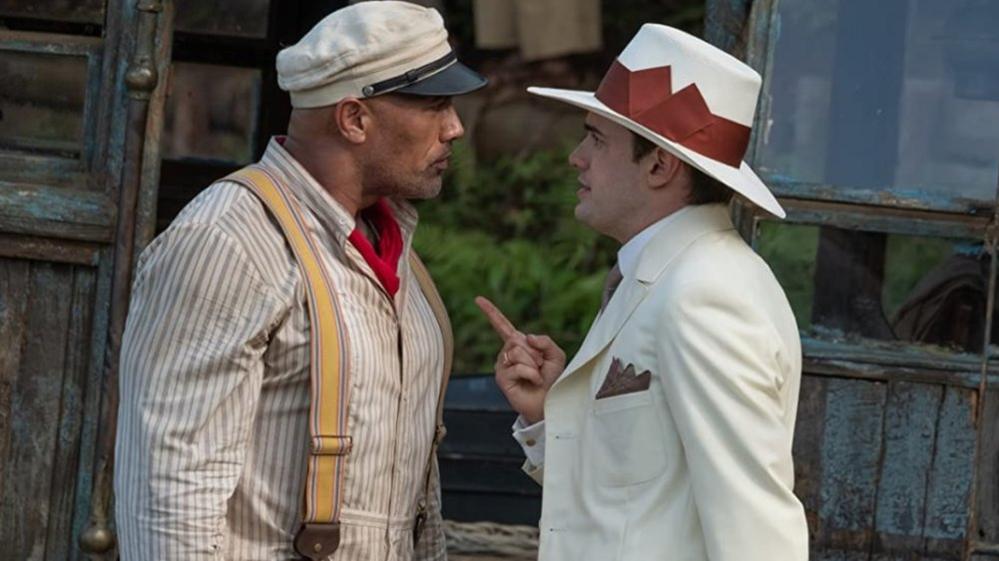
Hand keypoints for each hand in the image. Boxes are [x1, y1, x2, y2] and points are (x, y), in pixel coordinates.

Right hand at [475, 296, 565, 423]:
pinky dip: (531, 373)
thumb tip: (525, 337)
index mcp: (519, 344)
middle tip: (540, 366)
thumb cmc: (553, 379)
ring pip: (517, 352)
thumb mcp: (556, 355)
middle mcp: (507, 353)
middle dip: (534, 352)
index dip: (491, 312)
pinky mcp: (501, 378)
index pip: (502, 325)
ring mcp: (502, 365)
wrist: (550, 401)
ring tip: (537, 375)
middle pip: (516, 339)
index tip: (478, 299)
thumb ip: (545, 341)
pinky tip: (534, 381)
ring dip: (533, 364)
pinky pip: (518, 367)